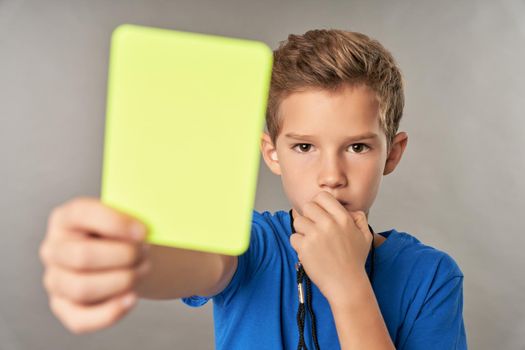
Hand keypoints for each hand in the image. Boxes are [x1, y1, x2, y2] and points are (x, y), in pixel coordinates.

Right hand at [39, 197, 150, 333]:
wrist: (122, 256)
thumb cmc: (122, 233)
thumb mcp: (125, 217)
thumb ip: (133, 214)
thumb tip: (149, 229)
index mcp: (66, 218)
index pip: (82, 214)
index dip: (116, 223)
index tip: (144, 231)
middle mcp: (54, 249)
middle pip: (82, 256)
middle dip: (123, 256)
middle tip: (145, 253)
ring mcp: (55, 280)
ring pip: (82, 288)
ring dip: (122, 281)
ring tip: (142, 270)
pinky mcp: (63, 307)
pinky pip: (81, 319)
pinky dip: (110, 312)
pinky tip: (132, 298)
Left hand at [289, 191, 372, 301]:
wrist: (346, 284)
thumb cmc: (355, 261)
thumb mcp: (365, 236)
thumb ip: (359, 218)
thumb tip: (350, 210)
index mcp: (343, 218)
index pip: (322, 196)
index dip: (318, 204)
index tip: (320, 214)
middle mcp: (329, 224)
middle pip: (307, 207)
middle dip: (309, 217)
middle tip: (314, 230)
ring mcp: (315, 235)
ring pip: (298, 221)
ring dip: (303, 231)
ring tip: (313, 243)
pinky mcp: (304, 247)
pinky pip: (294, 238)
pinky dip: (299, 245)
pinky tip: (310, 253)